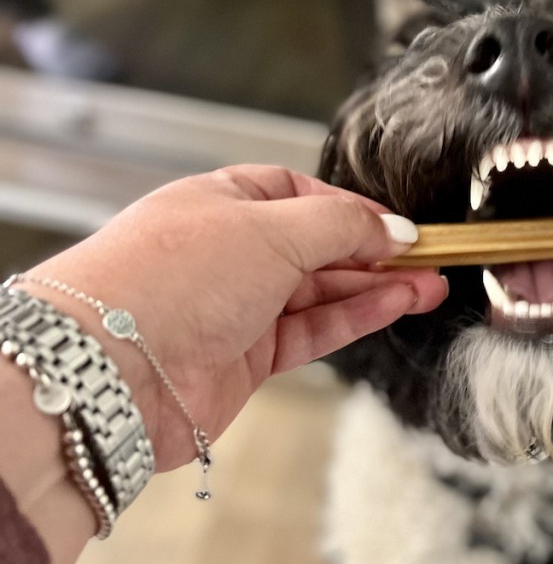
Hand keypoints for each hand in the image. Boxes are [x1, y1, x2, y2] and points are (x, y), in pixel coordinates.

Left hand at [23, 165, 446, 469]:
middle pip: (319, 246)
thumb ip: (342, 226)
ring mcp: (239, 306)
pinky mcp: (248, 357)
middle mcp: (230, 252)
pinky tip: (394, 305)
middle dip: (375, 252)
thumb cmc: (169, 280)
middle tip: (429, 259)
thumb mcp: (270, 228)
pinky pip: (315, 330)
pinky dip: (356, 317)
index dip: (352, 209)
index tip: (398, 226)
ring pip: (323, 292)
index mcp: (222, 201)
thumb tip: (392, 229)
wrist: (112, 369)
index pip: (300, 194)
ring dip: (377, 287)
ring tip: (430, 286)